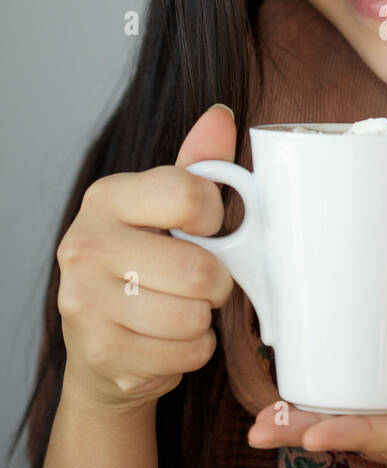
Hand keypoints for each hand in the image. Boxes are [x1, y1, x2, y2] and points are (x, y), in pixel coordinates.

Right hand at [56, 104, 236, 412]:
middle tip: (201, 282)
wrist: (103, 346)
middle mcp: (84, 245)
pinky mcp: (101, 352)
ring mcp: (85, 302)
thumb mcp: (168, 209)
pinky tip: (167, 339)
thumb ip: (198, 165)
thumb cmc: (146, 265)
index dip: (216, 216)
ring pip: (193, 315)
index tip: (209, 228)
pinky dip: (192, 351)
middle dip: (216, 282)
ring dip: (203, 319)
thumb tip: (221, 116)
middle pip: (197, 268)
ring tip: (180, 309)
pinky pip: (186, 352)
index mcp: (106, 197)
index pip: (188, 194)